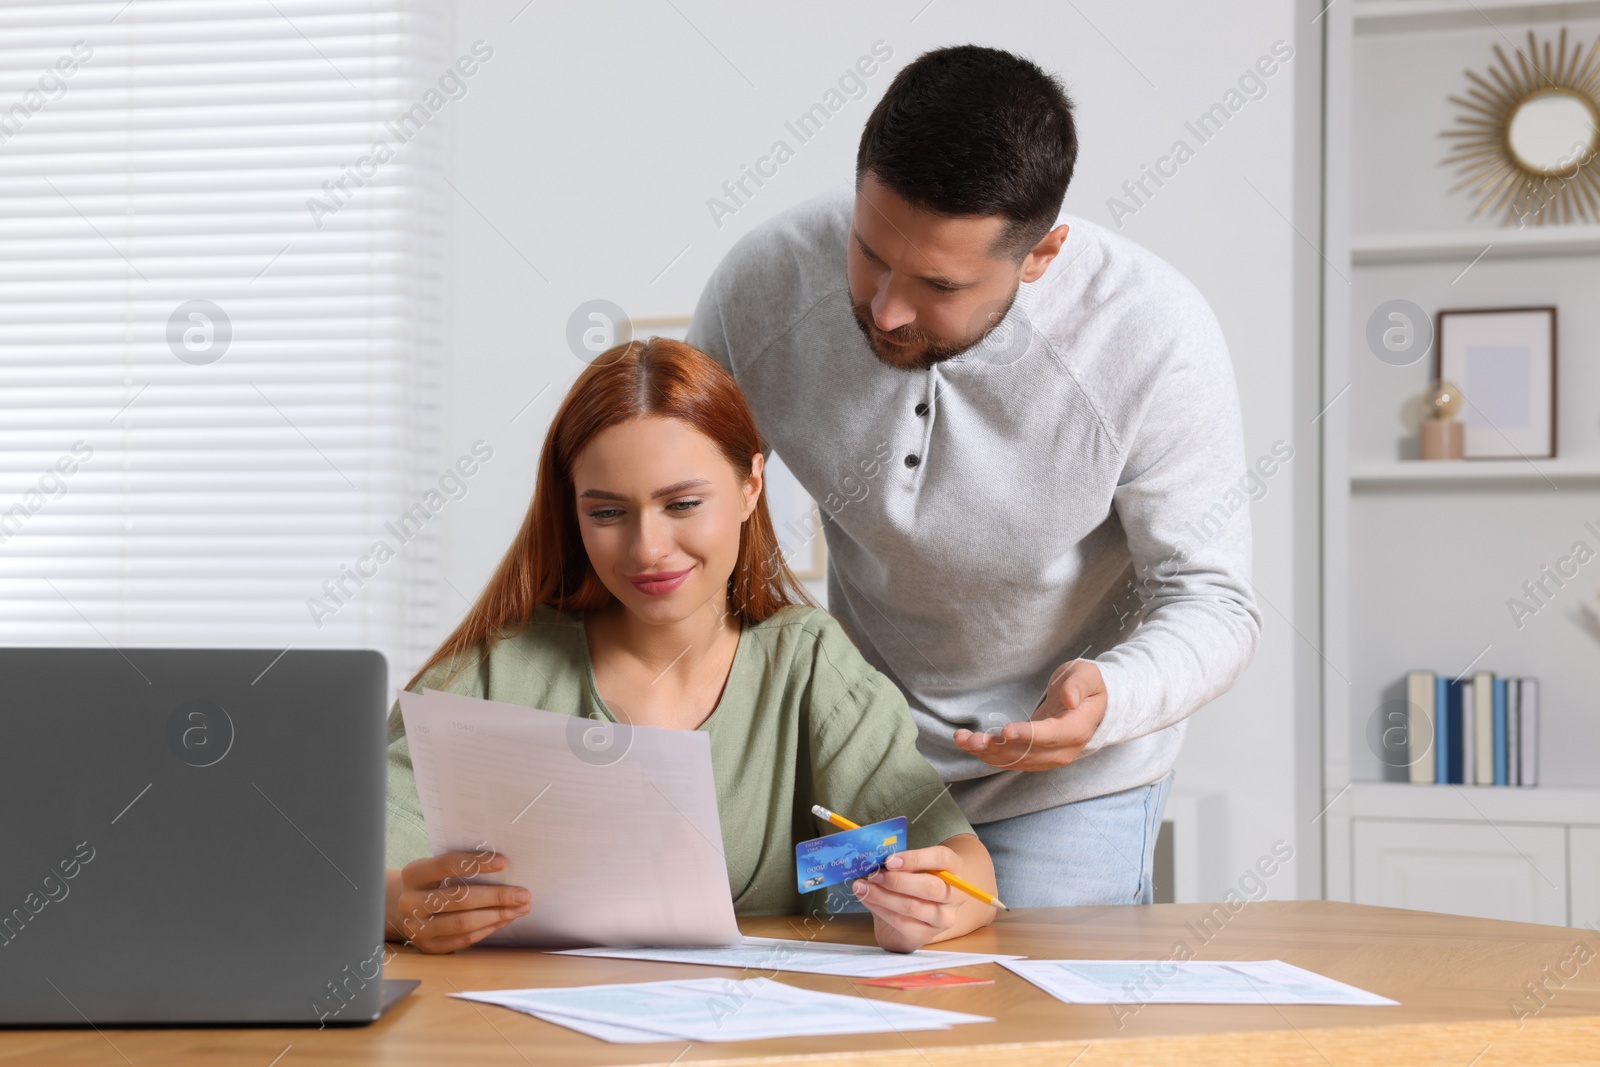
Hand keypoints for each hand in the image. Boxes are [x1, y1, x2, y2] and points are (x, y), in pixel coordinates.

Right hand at [385, 850, 529, 953]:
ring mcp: (417, 928)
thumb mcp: (437, 869)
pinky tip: (505, 919)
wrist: (407, 909)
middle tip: (523, 894)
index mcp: (413, 874)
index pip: (446, 865)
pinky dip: (488, 928)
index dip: (476, 863)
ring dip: (497, 915)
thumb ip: (462, 866)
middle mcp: (410, 902)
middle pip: (459, 898)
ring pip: (463, 922)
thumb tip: (504, 865)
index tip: (503, 862)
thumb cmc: (432, 883)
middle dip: (496, 896)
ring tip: (520, 908)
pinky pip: (464, 939)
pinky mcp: (428, 946)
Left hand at [851, 844, 969, 953]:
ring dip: (883, 896)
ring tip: (862, 887)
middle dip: (897, 881)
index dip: (915, 858)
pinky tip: (867, 899)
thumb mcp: (909, 868)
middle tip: (873, 875)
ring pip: (913, 906)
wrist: (911, 918)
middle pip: (930, 887)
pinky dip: (880, 909)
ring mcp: (943, 918)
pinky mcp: (927, 935)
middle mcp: (955, 894)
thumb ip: (897, 863)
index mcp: (953, 868)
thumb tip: (872, 858)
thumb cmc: (910, 884)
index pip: (941, 858)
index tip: (889, 860)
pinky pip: (902, 922)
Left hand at [951, 660, 1106, 771]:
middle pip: (1027, 753)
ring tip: (963, 739)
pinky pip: (1010, 760)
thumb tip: (1070, 699)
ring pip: (1014, 760)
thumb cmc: (1086, 684)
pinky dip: (988, 754)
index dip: (1028, 736)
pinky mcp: (1035, 757)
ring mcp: (1048, 757)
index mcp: (1077, 729)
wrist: (1088, 704)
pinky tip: (968, 744)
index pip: (1051, 736)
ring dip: (986, 753)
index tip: (1006, 730)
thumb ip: (1078, 685)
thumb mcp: (1086, 675)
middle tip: (972, 738)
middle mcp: (1063, 750)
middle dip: (997, 747)